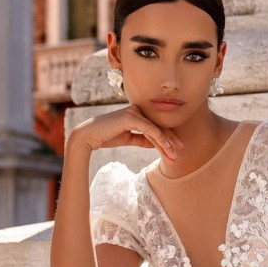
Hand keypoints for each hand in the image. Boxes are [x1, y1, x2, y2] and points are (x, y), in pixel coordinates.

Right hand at [70, 105, 184, 164]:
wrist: (88, 136)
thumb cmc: (105, 137)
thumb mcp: (128, 139)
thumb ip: (142, 139)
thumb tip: (156, 143)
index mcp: (136, 113)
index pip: (155, 126)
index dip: (167, 138)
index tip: (176, 150)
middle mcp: (137, 109)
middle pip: (158, 126)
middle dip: (170, 141)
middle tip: (180, 154)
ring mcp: (134, 111)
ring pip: (156, 129)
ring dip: (166, 144)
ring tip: (173, 157)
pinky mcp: (130, 117)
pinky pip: (149, 129)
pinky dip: (159, 139)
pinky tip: (166, 148)